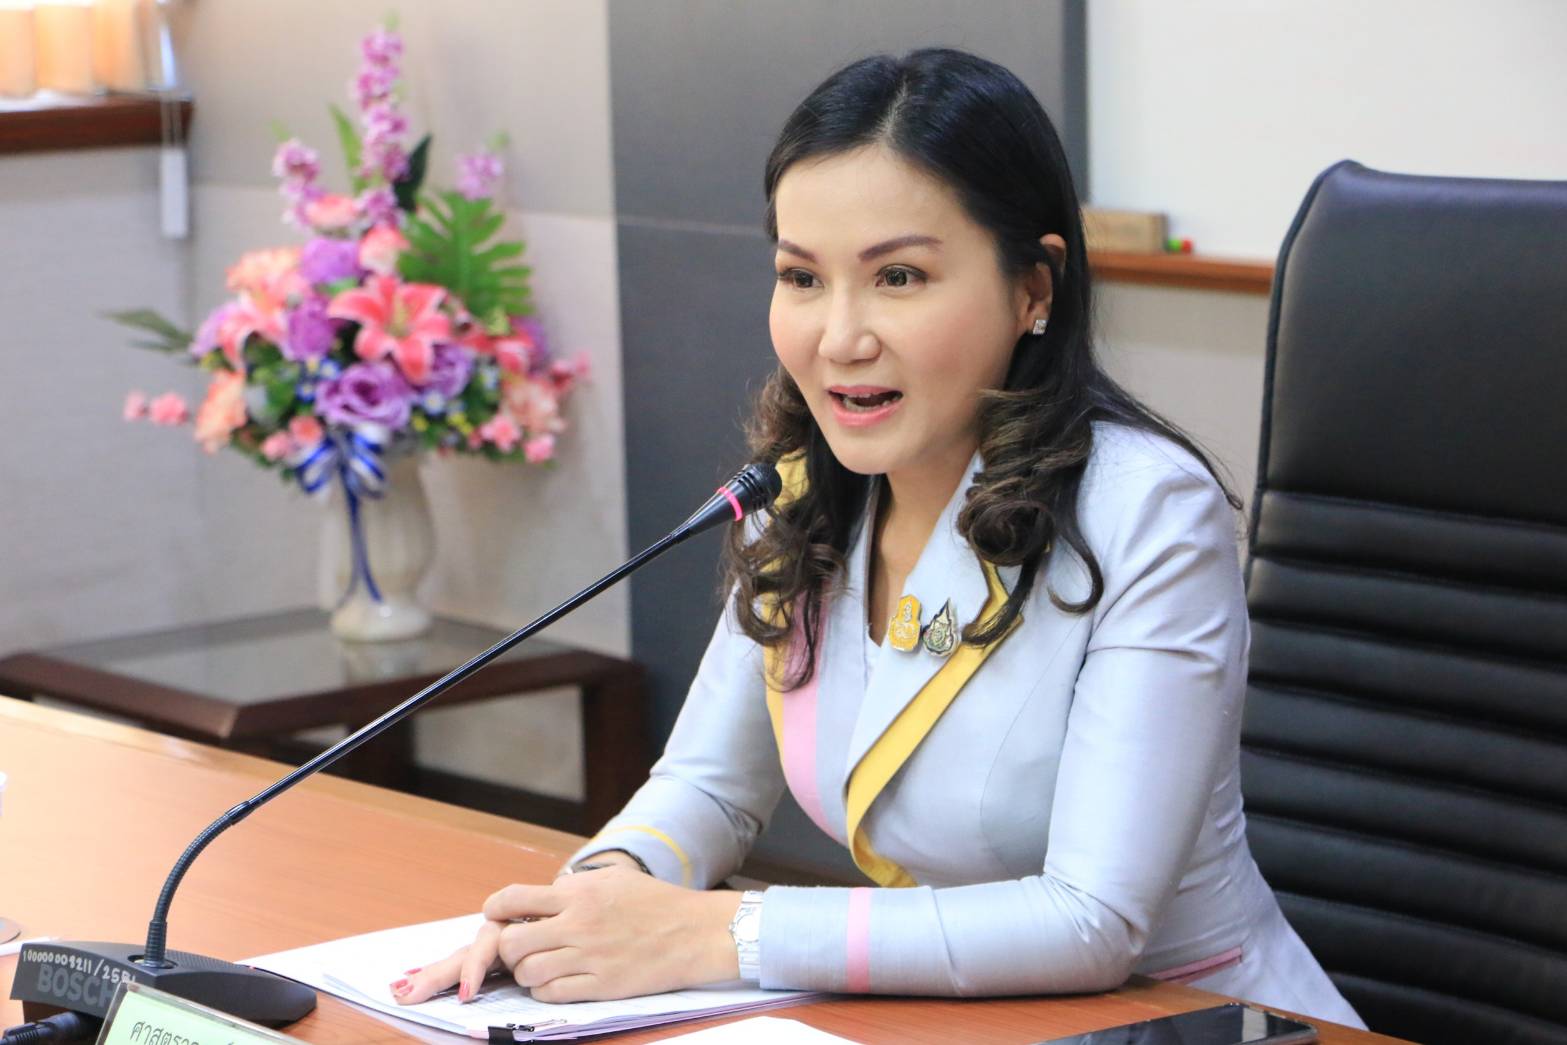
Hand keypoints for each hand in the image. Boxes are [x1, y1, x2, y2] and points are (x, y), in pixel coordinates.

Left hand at [390, 868, 745, 1004]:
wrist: (695, 932)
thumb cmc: (656, 902)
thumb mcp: (613, 879)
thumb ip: (574, 887)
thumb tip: (541, 896)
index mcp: (579, 893)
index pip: (515, 899)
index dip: (495, 908)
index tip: (495, 914)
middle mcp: (578, 925)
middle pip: (512, 942)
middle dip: (507, 947)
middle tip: (518, 947)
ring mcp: (588, 958)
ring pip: (528, 973)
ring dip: (525, 971)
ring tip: (538, 965)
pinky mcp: (601, 986)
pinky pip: (551, 994)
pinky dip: (545, 990)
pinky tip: (556, 981)